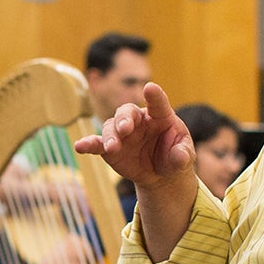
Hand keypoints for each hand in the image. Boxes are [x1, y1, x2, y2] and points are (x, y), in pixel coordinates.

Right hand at [72, 83, 194, 188]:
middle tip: (125, 129)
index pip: (158, 103)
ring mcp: (122, 133)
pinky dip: (88, 144)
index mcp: (160, 116)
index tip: (149, 88)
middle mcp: (138, 120)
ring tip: (112, 147)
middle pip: (127, 112)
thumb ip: (182, 155)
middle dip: (124, 119)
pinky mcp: (109, 148)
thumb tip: (180, 156)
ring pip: (111, 127)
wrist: (161, 175)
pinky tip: (80, 147)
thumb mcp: (183, 157)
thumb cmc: (174, 157)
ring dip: (110, 136)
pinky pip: (97, 143)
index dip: (154, 95)